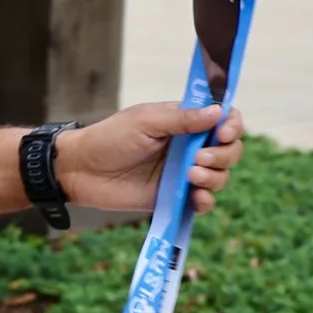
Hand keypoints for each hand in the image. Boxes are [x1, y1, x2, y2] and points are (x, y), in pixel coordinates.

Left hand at [57, 104, 245, 214]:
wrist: (81, 171)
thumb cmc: (109, 138)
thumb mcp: (146, 122)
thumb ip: (183, 119)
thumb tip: (219, 111)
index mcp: (184, 122)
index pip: (223, 119)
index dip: (232, 125)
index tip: (224, 133)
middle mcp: (189, 146)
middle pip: (229, 150)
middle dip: (224, 154)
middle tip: (199, 158)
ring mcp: (184, 173)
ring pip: (220, 176)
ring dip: (215, 176)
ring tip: (191, 176)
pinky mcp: (175, 197)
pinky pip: (203, 201)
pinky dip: (207, 201)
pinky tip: (197, 198)